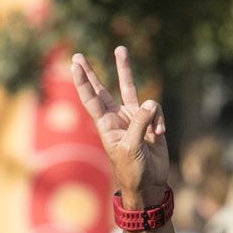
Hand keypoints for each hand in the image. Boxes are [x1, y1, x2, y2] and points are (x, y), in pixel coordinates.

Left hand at [72, 47, 168, 206]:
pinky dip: (159, 120)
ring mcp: (133, 118)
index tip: (73, 65)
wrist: (149, 183)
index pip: (91, 99)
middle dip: (92, 72)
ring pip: (129, 88)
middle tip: (77, 55)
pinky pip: (156, 109)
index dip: (82, 82)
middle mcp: (116, 118)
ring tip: (120, 50)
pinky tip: (159, 135)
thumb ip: (139, 122)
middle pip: (102, 89)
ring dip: (125, 69)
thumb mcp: (131, 147)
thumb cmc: (133, 170)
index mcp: (106, 125)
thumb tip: (151, 102)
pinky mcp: (150, 121)